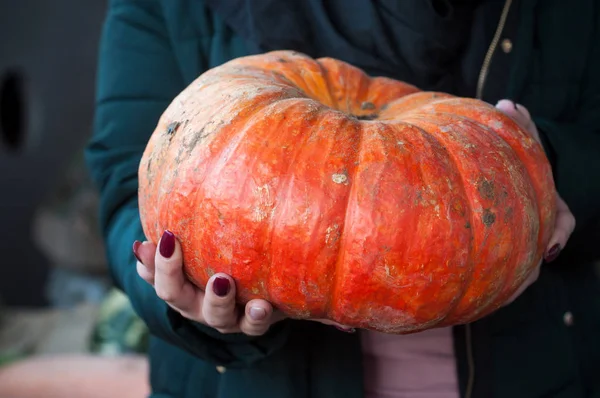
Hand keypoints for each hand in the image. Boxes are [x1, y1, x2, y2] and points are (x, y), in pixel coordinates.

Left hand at [133, 230, 354, 335]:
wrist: (225, 281)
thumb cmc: (267, 287)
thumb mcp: (289, 298)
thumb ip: (317, 312)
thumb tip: (353, 326)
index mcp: (246, 318)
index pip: (252, 324)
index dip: (255, 318)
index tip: (261, 305)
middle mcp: (217, 314)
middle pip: (211, 314)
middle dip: (216, 299)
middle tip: (222, 278)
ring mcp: (192, 301)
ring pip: (176, 297)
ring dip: (170, 274)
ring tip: (168, 244)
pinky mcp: (172, 283)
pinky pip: (153, 278)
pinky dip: (145, 264)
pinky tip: (140, 245)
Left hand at [496, 100, 575, 303]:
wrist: (503, 169)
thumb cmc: (514, 153)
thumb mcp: (519, 136)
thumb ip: (517, 123)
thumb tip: (507, 104)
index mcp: (547, 201)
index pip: (561, 222)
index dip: (558, 234)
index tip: (549, 248)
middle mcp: (537, 222)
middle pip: (539, 251)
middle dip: (531, 269)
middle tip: (521, 281)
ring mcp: (521, 234)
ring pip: (523, 265)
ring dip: (514, 279)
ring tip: (499, 293)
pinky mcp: (501, 243)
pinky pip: (500, 265)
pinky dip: (494, 279)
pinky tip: (473, 290)